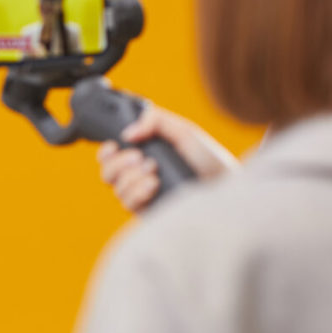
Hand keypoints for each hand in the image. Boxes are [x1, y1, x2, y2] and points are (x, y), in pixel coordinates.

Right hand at [98, 105, 238, 212]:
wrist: (226, 186)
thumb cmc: (209, 160)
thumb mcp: (183, 130)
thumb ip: (154, 120)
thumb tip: (127, 133)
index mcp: (144, 156)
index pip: (110, 157)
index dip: (106, 152)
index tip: (114, 146)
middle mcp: (139, 177)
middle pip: (106, 174)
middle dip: (118, 163)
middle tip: (139, 157)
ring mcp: (143, 196)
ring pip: (117, 189)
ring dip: (132, 177)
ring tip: (154, 170)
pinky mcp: (148, 212)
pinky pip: (128, 203)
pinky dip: (137, 191)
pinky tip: (154, 184)